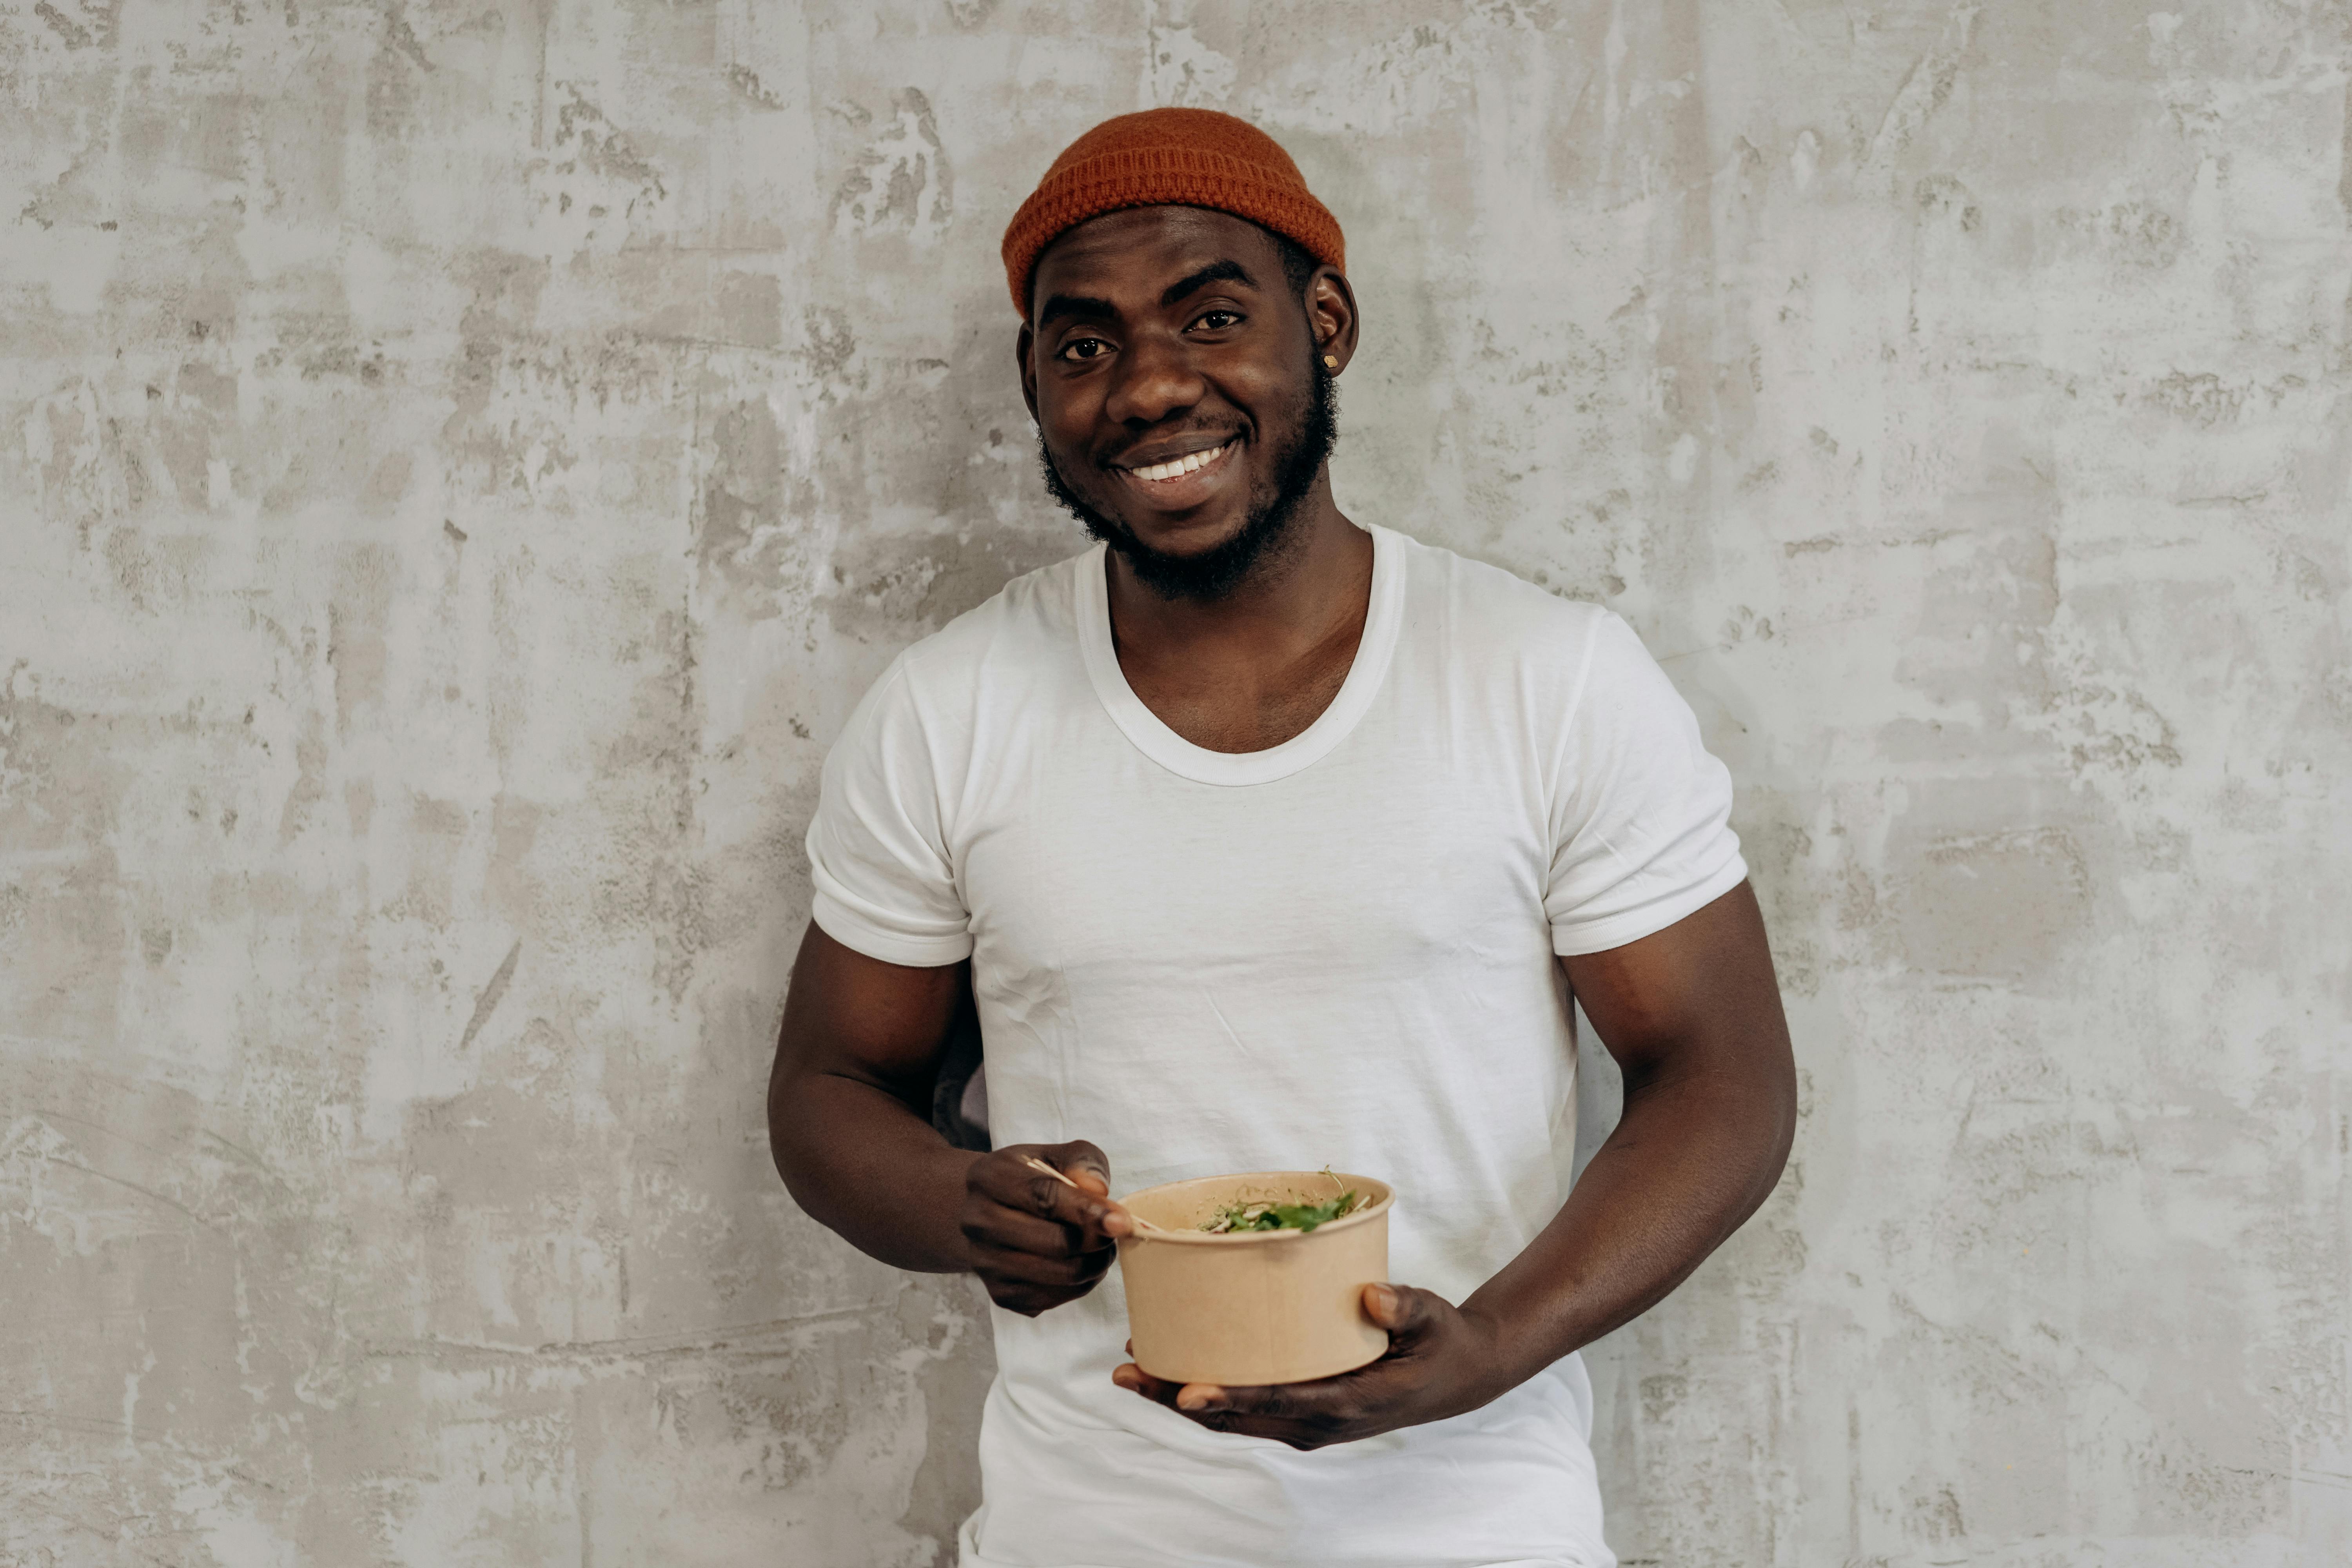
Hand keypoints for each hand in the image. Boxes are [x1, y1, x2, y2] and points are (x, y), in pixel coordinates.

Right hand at [960, 1141, 1135, 1316]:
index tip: (1122, 1220)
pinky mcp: (1000, 1294)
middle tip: (1114, 1232)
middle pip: (1055, 1242)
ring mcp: (985, 1263)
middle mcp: (978, 1222)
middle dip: (1097, 1240)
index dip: (1087, 1210)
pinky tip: (1079, 1263)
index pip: (1044, 1197)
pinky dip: (1079, 1285)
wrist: (990, 1211)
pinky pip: (1054, 1298)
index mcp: (989, 1178)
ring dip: (1094, 1264)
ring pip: (1060, 1274)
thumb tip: (1098, 1189)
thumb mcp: (1055, 1155)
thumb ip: (1082, 1162)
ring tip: (1100, 1248)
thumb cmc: (1031, 1178)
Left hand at [1112, 1283, 1505, 1448]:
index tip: (1185, 1393)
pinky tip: (1175, 1363)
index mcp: (1350, 1402)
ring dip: (1180, 1395)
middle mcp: (1320, 1422)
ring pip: (1233, 1417)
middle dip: (1177, 1397)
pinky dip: (1207, 1389)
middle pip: (1237, 1417)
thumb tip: (1373, 1296)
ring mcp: (1307, 1421)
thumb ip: (1405, 1307)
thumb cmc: (1440, 1341)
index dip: (1230, 1399)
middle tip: (1126, 1371)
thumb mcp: (1433, 1319)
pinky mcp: (1302, 1411)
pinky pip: (1246, 1406)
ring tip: (1131, 1365)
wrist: (1456, 1376)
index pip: (1279, 1403)